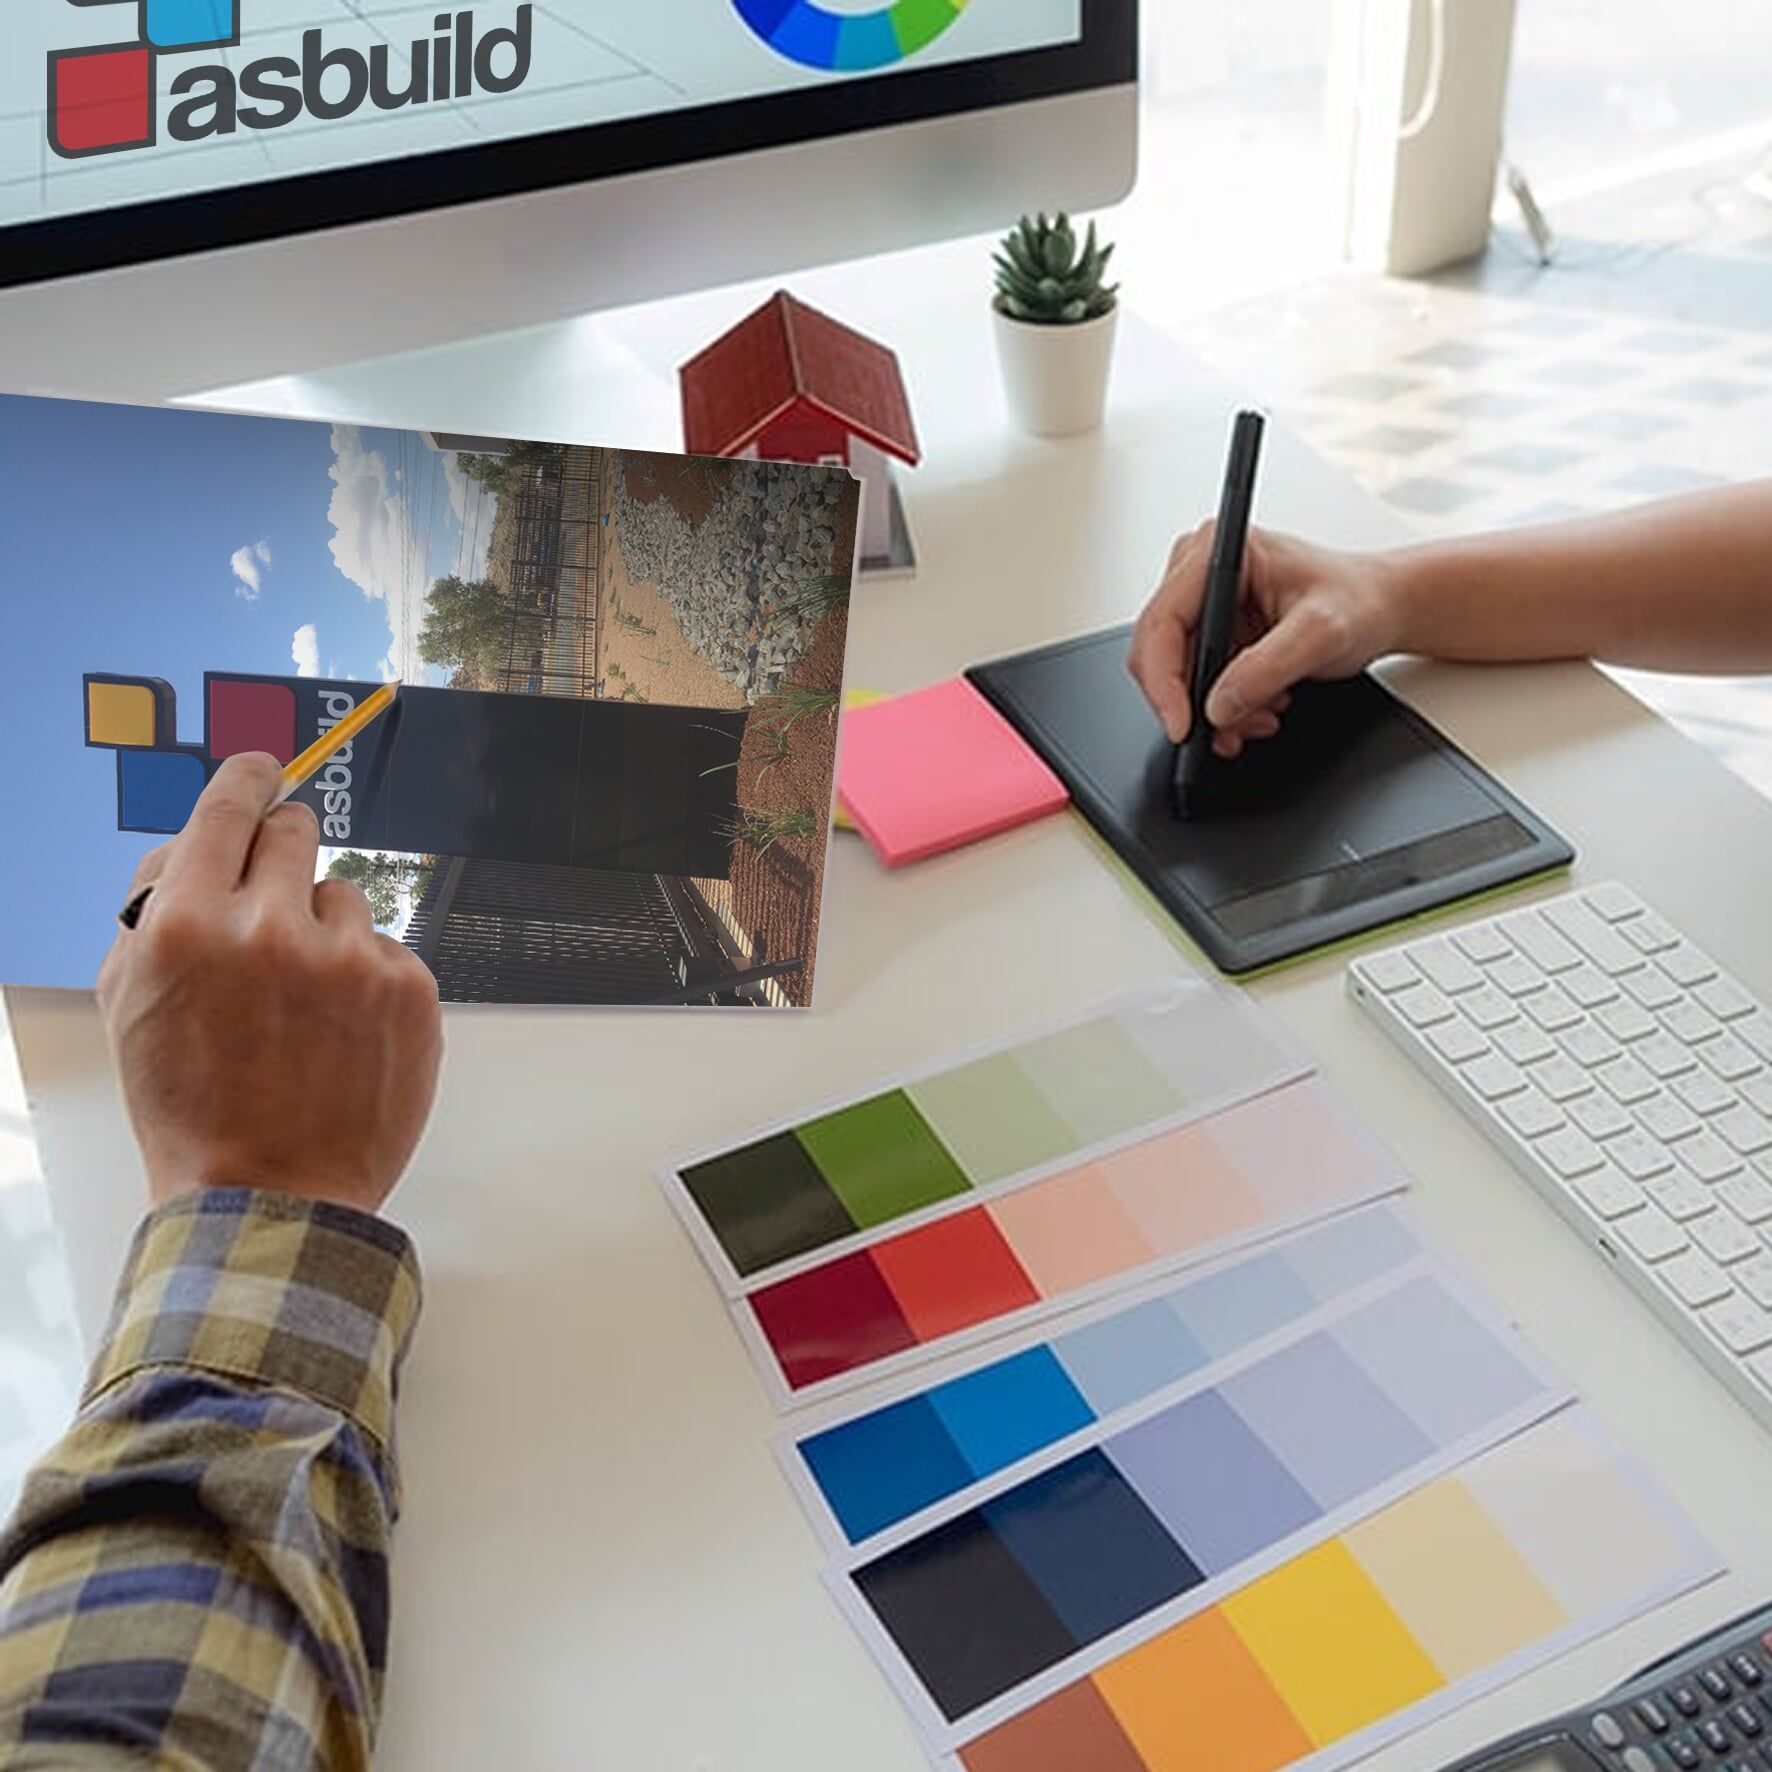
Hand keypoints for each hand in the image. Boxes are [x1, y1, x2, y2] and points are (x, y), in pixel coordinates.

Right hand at [97, 753, 442, 1215]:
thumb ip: (156, 906)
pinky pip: (385, 947)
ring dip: (322, 929)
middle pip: (294, 830)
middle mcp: (271, 929)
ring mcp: (349, 958)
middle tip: (275, 900)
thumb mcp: (131, 1000)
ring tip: (301, 1005)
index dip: (244, 780)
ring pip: (342, 895)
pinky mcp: (409, 989)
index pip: (226, 808)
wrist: (268, 1195)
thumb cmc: (190, 1105)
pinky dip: (365, 977)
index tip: (259, 768)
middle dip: (282, 853)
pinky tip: (340, 1032)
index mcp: (189, 925)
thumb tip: (197, 840)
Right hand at [1128, 523, 1403, 754]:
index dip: (1163, 679)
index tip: (1181, 724)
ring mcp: (1206, 603)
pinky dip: (1224, 708)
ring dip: (1215, 709)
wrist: (1381, 608)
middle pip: (1159, 651)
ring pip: (1177, 674)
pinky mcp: (1215, 631)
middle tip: (1225, 731)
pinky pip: (1197, 682)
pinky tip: (1259, 706)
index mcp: (1220, 550)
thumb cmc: (1358, 599)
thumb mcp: (1320, 632)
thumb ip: (1266, 668)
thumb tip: (1218, 705)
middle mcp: (1202, 571)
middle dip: (1192, 701)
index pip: (1162, 620)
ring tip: (1260, 715)